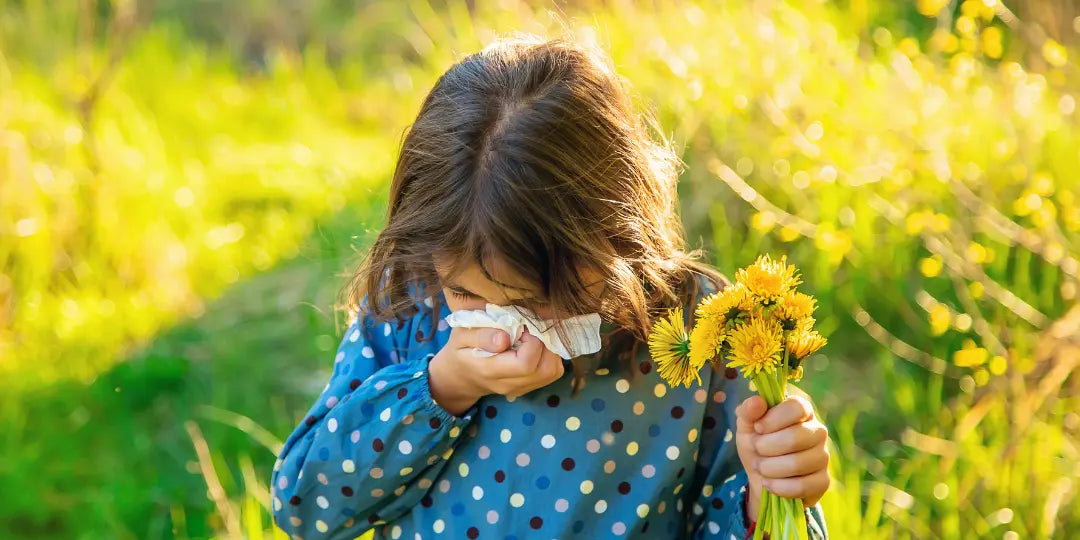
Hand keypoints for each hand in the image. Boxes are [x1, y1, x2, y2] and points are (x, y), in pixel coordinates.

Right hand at [428, 327, 563, 415]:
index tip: (523, 325)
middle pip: (546, 369)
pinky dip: (551, 356)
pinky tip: (536, 345)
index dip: (533, 340)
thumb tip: (504, 339)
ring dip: (551, 349)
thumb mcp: (461, 335)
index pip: (526, 362)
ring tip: (534, 336)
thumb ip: (481, 335)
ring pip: (553, 371)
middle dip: (546, 343)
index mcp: (490, 370)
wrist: (459, 376)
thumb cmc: (460, 349)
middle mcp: (508, 384)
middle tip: (532, 329)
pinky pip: (551, 373)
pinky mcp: (529, 387)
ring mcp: (520, 388)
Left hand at [734, 395, 830, 518]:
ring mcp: (823, 456)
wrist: (762, 476)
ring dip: (769, 468)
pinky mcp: (823, 480)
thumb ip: (748, 411)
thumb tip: (757, 401)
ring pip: (797, 464)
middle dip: (766, 447)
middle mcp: (818, 431)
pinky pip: (802, 486)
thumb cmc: (757, 443)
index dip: (774, 419)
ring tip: (760, 467)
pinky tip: (768, 483)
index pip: (797, 407)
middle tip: (757, 450)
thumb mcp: (746, 426)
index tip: (758, 428)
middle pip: (796, 437)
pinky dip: (778, 486)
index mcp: (802, 411)